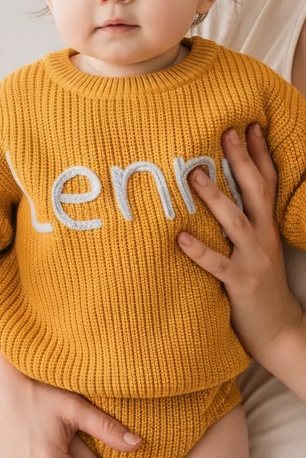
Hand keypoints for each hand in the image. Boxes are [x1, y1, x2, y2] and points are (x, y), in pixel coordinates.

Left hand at [177, 124, 301, 358]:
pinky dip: (198, 251)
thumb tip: (211, 192)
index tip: (248, 125)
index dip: (259, 154)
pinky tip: (178, 238)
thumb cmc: (257, 285)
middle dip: (241, 161)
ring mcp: (254, 260)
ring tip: (192, 175)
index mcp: (266, 228)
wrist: (279, 332)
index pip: (267, 183)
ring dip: (214, 198)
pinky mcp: (240, 284)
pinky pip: (216, 265)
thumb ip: (240, 224)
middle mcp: (264, 239)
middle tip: (225, 132)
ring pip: (235, 223)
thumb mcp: (255, 249)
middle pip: (255, 192)